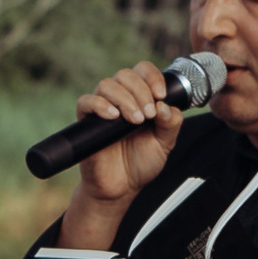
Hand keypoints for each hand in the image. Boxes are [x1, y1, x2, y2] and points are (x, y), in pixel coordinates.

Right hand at [60, 63, 184, 247]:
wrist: (121, 188)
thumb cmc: (141, 163)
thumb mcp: (165, 143)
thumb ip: (171, 124)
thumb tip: (165, 105)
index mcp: (140, 98)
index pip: (143, 70)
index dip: (152, 77)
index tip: (161, 95)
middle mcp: (120, 99)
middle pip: (125, 74)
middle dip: (140, 91)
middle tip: (148, 115)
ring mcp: (102, 109)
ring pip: (107, 84)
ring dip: (124, 99)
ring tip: (135, 120)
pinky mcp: (86, 122)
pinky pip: (86, 101)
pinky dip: (100, 105)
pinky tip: (113, 117)